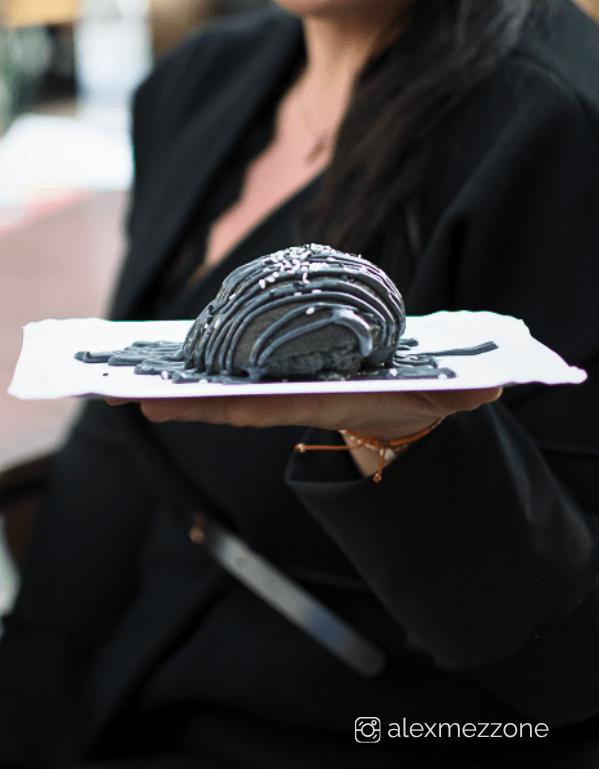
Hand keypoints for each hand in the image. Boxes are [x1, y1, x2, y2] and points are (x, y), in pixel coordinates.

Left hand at [133, 385, 502, 440]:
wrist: (397, 407)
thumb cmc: (416, 397)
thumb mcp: (441, 394)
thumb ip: (460, 393)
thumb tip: (487, 391)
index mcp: (328, 404)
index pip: (270, 406)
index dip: (226, 404)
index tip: (180, 400)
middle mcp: (296, 400)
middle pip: (228, 399)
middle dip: (176, 397)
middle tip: (117, 389)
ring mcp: (281, 390)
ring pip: (218, 387)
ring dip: (172, 384)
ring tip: (121, 376)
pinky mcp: (274, 376)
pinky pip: (226, 371)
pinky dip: (192, 369)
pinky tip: (162, 360)